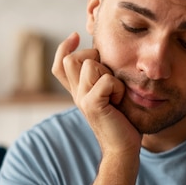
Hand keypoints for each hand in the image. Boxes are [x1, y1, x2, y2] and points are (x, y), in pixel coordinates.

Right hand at [52, 32, 140, 153]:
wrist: (123, 149)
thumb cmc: (124, 124)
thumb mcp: (113, 96)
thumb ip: (105, 78)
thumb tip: (107, 56)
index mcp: (79, 92)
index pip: (61, 65)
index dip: (64, 47)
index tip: (75, 35)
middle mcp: (77, 94)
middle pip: (72, 59)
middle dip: (93, 58)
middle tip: (110, 77)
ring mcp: (81, 99)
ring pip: (90, 65)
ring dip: (110, 75)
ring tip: (117, 94)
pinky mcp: (92, 105)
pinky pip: (106, 81)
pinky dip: (118, 88)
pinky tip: (120, 102)